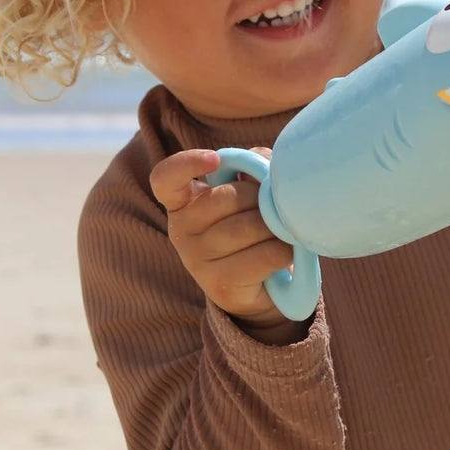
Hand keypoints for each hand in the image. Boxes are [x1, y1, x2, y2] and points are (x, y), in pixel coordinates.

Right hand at [149, 148, 307, 343]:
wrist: (257, 290)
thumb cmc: (251, 230)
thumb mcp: (248, 194)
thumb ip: (252, 168)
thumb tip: (264, 161)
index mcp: (182, 201)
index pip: (165, 178)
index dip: (186, 163)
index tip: (214, 159)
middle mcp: (180, 230)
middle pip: (228, 197)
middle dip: (261, 199)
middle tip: (273, 210)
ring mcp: (195, 260)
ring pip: (249, 227)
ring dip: (276, 228)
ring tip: (280, 233)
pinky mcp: (219, 284)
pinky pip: (264, 255)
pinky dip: (283, 251)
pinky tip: (283, 253)